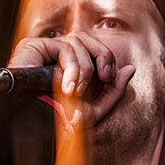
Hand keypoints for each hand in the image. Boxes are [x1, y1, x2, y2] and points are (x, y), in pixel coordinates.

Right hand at [8, 33, 133, 129]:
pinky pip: (63, 47)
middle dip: (102, 55)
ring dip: (83, 69)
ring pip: (77, 41)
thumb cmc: (59, 121)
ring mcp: (45, 49)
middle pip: (88, 37)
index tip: (109, 77)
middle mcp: (57, 54)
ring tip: (74, 92)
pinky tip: (66, 87)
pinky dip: (71, 68)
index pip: (93, 48)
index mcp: (70, 65)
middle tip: (104, 77)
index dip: (106, 57)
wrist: (33, 126)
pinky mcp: (34, 46)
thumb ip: (113, 91)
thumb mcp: (93, 109)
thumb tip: (130, 69)